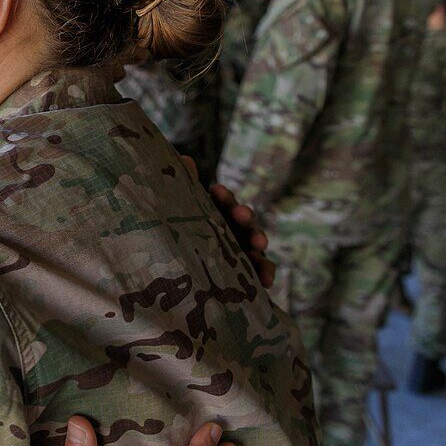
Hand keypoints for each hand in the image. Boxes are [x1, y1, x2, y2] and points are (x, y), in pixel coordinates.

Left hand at [182, 156, 274, 287]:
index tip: (216, 191)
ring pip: (254, 243)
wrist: (181, 285)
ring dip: (258, 240)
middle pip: (241, 221)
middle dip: (243, 216)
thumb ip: (183, 190)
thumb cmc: (180, 244)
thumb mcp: (178, 219)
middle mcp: (231, 232)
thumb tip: (184, 160)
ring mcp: (242, 252)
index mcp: (214, 217)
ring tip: (258, 244)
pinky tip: (265, 280)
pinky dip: (266, 273)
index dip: (222, 197)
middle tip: (241, 214)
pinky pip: (261, 271)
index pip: (222, 203)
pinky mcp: (248, 273)